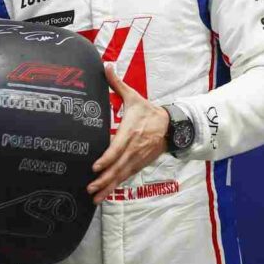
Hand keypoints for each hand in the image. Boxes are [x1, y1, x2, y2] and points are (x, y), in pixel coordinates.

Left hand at [87, 65, 169, 203]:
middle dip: (104, 179)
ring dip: (109, 187)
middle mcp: (133, 148)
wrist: (172, 126)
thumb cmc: (148, 111)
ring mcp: (138, 158)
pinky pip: (127, 176)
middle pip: (118, 166)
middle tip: (91, 188)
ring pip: (122, 175)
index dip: (107, 159)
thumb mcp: (133, 96)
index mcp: (130, 132)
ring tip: (95, 197)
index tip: (95, 166)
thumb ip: (117, 83)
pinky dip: (116, 186)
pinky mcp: (140, 164)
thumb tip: (105, 65)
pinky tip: (106, 194)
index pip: (117, 148)